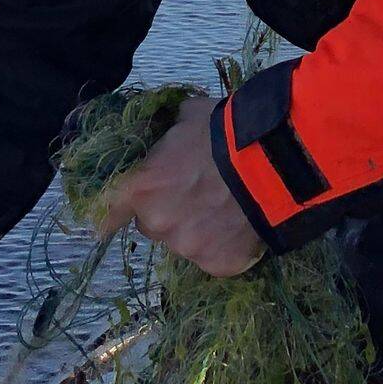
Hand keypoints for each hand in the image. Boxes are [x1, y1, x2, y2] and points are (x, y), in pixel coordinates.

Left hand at [103, 93, 263, 276]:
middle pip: (153, 224)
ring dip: (199, 228)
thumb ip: (168, 138)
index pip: (108, 212)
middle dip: (168, 212)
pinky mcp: (219, 264)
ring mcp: (188, 248)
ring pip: (185, 241)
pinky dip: (226, 244)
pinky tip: (243, 224)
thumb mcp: (186, 119)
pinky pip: (215, 257)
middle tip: (198, 193)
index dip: (112, 214)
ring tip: (229, 207)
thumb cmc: (225, 131)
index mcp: (140, 188)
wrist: (274, 160)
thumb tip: (168, 138)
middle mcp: (157, 223)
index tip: (112, 219)